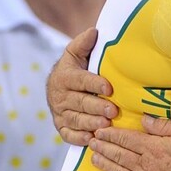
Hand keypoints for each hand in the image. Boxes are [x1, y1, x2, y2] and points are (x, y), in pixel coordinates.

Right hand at [48, 27, 116, 147]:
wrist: (58, 88)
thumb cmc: (74, 69)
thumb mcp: (76, 54)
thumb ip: (84, 44)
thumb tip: (94, 31)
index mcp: (64, 77)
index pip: (80, 80)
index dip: (94, 84)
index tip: (109, 88)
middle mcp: (60, 96)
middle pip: (79, 103)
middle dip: (96, 107)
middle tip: (112, 111)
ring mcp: (60, 113)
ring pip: (75, 120)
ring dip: (90, 123)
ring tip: (105, 125)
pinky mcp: (61, 127)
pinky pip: (68, 135)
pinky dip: (79, 138)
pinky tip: (91, 139)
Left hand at [91, 117, 170, 170]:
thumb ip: (164, 126)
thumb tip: (145, 120)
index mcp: (153, 148)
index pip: (125, 139)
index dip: (110, 135)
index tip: (100, 132)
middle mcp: (144, 166)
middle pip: (118, 155)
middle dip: (103, 147)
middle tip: (92, 143)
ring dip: (104, 165)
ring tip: (94, 159)